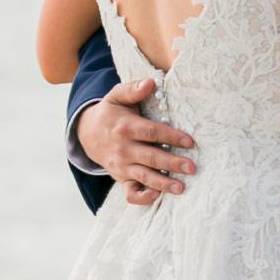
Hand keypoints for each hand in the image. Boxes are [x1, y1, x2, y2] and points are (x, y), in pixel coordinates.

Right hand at [77, 78, 195, 207]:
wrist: (88, 133)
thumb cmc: (111, 113)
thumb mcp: (117, 96)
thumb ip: (133, 89)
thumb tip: (150, 82)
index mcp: (125, 128)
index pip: (151, 132)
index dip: (171, 137)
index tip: (190, 142)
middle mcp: (123, 149)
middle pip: (151, 157)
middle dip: (171, 163)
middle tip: (191, 167)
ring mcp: (122, 166)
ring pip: (144, 176)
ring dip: (163, 183)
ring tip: (181, 187)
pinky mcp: (121, 178)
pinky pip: (130, 193)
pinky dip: (142, 197)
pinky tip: (157, 196)